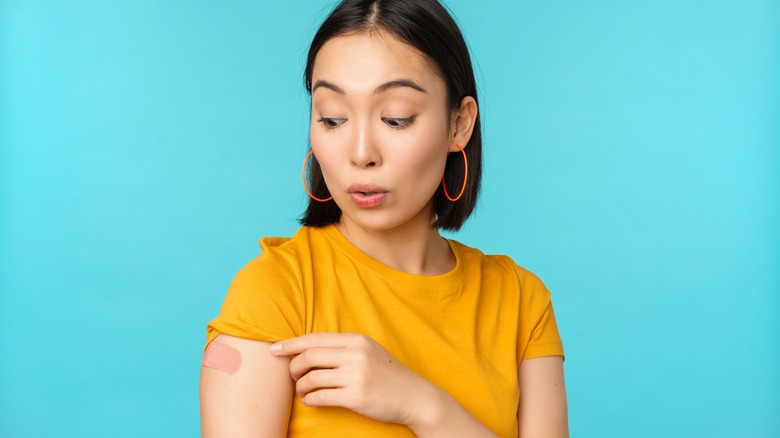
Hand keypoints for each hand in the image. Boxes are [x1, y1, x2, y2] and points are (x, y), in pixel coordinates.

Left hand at [270, 332, 430, 425]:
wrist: (413, 396)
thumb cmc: (387, 374)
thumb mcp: (369, 351)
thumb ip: (344, 347)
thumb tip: (308, 349)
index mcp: (356, 340)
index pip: (315, 338)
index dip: (291, 343)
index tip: (274, 349)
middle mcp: (355, 354)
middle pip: (309, 356)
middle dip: (293, 367)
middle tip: (291, 375)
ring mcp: (356, 375)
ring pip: (311, 378)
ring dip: (300, 386)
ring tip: (302, 390)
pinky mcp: (356, 396)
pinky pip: (320, 397)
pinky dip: (310, 399)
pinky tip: (310, 400)